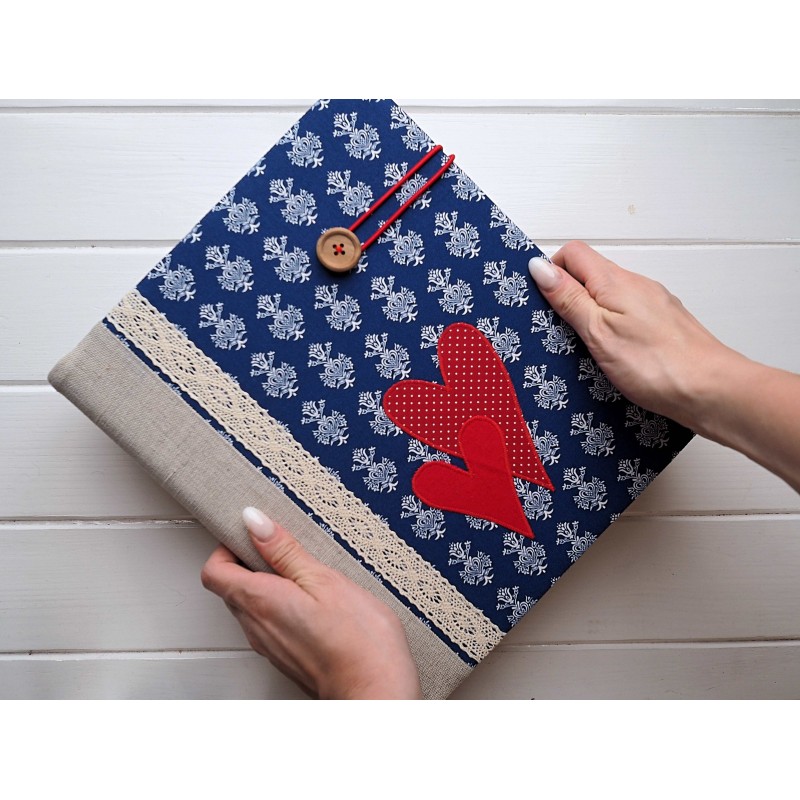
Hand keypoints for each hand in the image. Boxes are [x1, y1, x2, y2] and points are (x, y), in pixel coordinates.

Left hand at [200, 507, 421, 699]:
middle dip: (251, 562)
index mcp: (259, 602)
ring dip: (270, 584)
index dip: (227, 547)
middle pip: (232, 588)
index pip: (214, 572)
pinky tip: (317, 601)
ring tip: (308, 573)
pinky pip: (271, 624)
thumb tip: (253, 521)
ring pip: (253, 607)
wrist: (377, 692)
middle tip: (286, 548)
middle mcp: (256, 628)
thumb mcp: (323, 579)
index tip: (255, 534)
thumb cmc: (357, 639)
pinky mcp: (287, 657)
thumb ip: (284, 550)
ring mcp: (270, 647)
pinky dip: (283, 606)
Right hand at [529, 242, 799, 490]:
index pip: (573, 253)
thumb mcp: (597, 332)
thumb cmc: (657, 365)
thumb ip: (569, 298)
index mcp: (615, 281)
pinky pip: (627, 312)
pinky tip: (612, 352)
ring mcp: (653, 303)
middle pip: (591, 272)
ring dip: (590, 310)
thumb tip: (540, 267)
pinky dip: (612, 324)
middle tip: (557, 326)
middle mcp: (636, 284)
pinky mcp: (663, 323)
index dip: (551, 270)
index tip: (540, 298)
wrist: (710, 390)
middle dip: (568, 293)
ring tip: (582, 344)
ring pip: (609, 294)